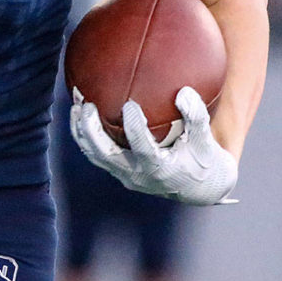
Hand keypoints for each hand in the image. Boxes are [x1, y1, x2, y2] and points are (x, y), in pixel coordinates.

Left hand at [69, 86, 236, 204]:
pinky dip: (85, 135)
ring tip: (76, 105)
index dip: (134, 127)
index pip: (143, 148)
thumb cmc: (203, 159)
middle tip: (87, 105)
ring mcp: (124, 175)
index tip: (130, 104)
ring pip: (94, 155)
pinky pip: (95, 154)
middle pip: (105, 154)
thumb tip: (183, 92)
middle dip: (92, 130)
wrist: (197, 188)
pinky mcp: (117, 171)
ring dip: (82, 131)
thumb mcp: (205, 140)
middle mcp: (137, 176)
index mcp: (161, 170)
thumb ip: (196, 117)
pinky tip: (80, 112)